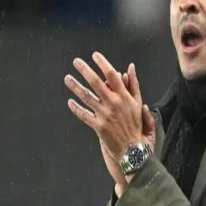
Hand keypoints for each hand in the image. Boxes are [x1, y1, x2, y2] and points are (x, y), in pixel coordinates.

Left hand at [64, 52, 155, 188]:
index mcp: (124, 96)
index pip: (112, 74)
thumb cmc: (137, 126)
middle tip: (76, 61)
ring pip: (86, 97)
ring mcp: (105, 114)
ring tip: (67, 78)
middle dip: (84, 70)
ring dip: (75, 86)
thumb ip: (134, 85)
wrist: (134, 149)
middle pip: (96, 82)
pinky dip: (75, 108)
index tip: (95, 55)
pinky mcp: (98, 126)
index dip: (103, 63)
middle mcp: (114, 103)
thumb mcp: (138, 103)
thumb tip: (130, 67)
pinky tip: (69, 101)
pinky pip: (83, 115)